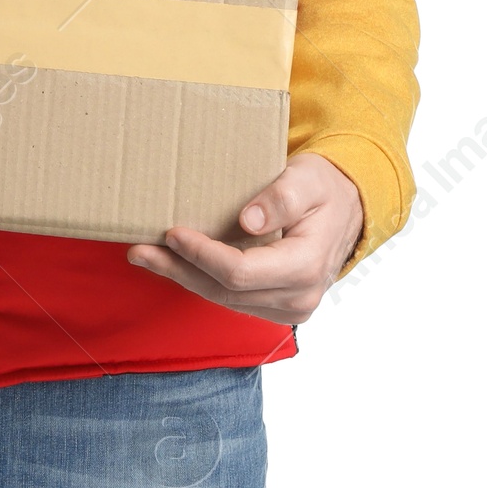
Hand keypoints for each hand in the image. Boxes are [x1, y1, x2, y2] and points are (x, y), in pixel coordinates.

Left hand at [126, 152, 363, 324]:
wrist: (348, 210)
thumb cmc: (324, 188)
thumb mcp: (307, 180)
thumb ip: (280, 199)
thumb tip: (247, 221)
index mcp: (305, 267)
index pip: (240, 272)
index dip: (202, 255)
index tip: (172, 232)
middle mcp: (298, 298)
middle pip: (224, 291)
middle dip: (177, 270)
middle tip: (138, 250)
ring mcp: (287, 307)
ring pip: (223, 299)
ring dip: (182, 277)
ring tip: (144, 256)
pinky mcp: (276, 305)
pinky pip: (231, 298)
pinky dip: (200, 279)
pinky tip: (174, 263)